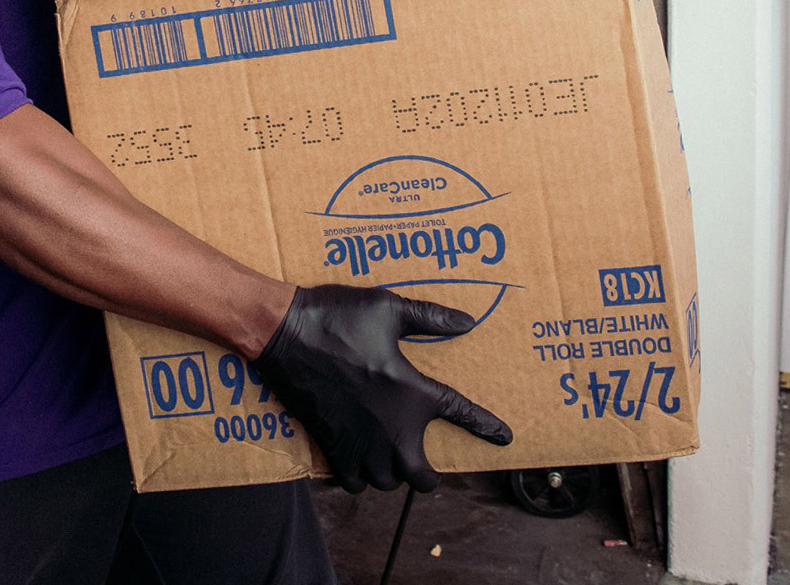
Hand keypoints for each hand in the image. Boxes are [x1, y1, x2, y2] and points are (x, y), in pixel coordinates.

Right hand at [251, 285, 511, 492]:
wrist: (284, 332)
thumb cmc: (337, 316)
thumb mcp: (387, 307)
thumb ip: (429, 318)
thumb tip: (467, 323)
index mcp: (411, 391)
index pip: (461, 414)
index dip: (485, 427)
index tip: (504, 438)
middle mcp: (392, 426)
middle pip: (421, 478)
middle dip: (428, 475)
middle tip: (425, 464)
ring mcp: (361, 441)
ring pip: (387, 482)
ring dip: (393, 474)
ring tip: (390, 458)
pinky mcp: (333, 445)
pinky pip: (353, 482)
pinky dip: (359, 477)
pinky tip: (359, 460)